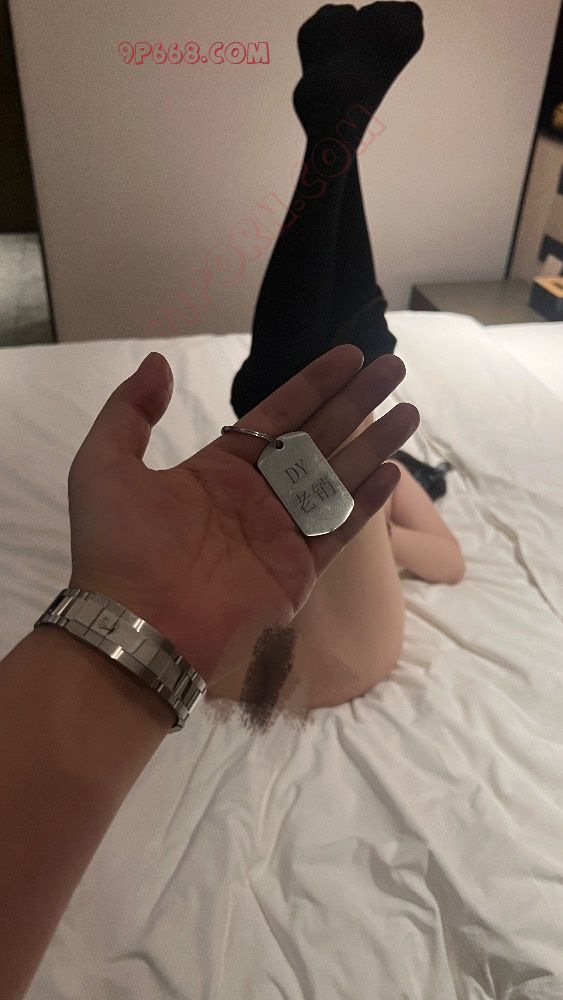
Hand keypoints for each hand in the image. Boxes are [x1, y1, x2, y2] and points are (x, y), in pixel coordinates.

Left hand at [68, 346, 418, 683]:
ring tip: (409, 411)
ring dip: (374, 443)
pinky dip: (365, 501)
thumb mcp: (104, 464)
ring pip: (337, 477)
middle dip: (355, 402)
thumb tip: (158, 361)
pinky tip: (391, 470)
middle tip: (392, 367)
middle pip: (317, 438)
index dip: (313, 385)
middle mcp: (256, 495)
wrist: (136, 623)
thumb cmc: (120, 545)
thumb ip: (129, 411)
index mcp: (218, 469)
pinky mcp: (299, 568)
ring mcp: (281, 532)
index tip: (348, 356)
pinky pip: (338, 527)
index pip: (277, 415)